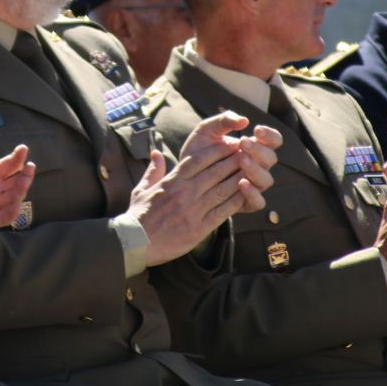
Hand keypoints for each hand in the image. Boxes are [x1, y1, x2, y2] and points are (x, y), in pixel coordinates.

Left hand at [0, 130, 36, 239]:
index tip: (22, 149)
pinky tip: (16, 205)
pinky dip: (12, 212)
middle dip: (25, 174)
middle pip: (17, 181)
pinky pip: (5, 217)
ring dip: (22, 190)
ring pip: (14, 198)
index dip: (18, 157)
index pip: (11, 164)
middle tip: (29, 166)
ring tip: (24, 181)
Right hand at [127, 112, 260, 266]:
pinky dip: (235, 201)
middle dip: (232, 160)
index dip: (216, 150)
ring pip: (221, 190)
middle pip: (214, 172)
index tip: (228, 143)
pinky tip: (246, 194)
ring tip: (251, 170)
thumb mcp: (142, 189)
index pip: (198, 160)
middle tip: (247, 152)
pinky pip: (222, 212)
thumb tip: (156, 153)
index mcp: (172, 181)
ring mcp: (193, 210)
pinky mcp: (199, 228)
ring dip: (238, 178)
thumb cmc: (138, 215)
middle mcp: (185, 193)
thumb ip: (153, 171)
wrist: (134, 242)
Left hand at [178, 114, 281, 211]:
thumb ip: (223, 121)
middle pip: (271, 158)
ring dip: (256, 169)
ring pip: (266, 180)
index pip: (274, 140)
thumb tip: (244, 120)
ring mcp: (253, 185)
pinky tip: (241, 183)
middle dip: (258, 150)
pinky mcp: (246, 203)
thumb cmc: (199, 152)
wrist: (184, 179)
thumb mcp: (206, 131)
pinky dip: (252, 193)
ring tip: (241, 160)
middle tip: (242, 142)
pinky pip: (258, 202)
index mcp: (254, 148)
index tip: (256, 129)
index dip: (270, 135)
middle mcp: (258, 167)